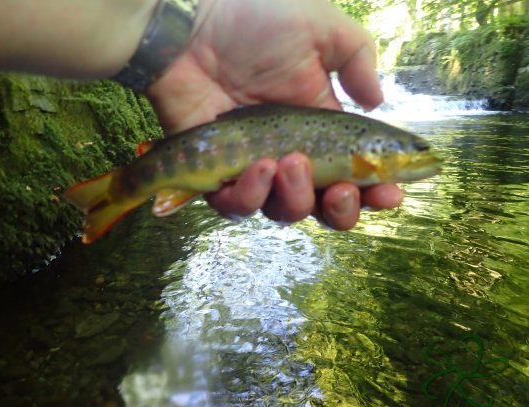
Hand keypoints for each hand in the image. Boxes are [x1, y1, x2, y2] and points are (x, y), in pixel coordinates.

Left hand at [147, 0, 403, 228]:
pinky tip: (257, 165)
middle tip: (340, 189)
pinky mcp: (216, 173)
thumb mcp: (322, 29)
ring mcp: (253, 166)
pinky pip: (235, 206)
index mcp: (319, 126)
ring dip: (295, 199)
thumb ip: (357, 61)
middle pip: (321, 205)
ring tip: (290, 163)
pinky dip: (249, 196)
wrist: (192, 23)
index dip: (375, 190)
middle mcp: (290, 152)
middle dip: (340, 210)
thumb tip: (378, 102)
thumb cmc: (256, 19)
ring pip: (282, 211)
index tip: (390, 194)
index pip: (352, 170)